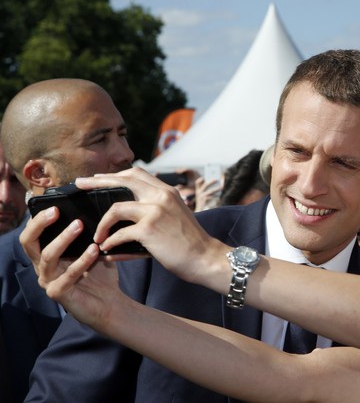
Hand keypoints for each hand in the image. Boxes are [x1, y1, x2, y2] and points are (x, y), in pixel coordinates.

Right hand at [19, 207, 122, 329]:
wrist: (110, 302)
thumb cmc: (99, 273)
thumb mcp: (93, 248)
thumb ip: (89, 234)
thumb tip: (94, 209)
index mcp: (46, 255)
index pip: (31, 233)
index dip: (37, 218)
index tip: (52, 203)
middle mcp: (42, 267)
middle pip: (29, 242)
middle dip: (40, 224)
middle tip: (56, 211)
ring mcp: (48, 281)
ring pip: (47, 256)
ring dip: (63, 239)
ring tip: (79, 225)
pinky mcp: (58, 294)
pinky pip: (68, 275)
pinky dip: (82, 260)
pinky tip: (94, 250)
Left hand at [74, 167, 228, 284]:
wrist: (205, 258)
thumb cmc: (189, 242)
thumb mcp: (175, 217)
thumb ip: (154, 210)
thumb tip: (124, 215)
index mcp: (167, 191)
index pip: (136, 174)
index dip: (115, 175)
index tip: (98, 179)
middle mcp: (161, 196)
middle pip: (122, 181)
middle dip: (97, 182)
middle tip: (80, 185)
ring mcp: (155, 211)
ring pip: (115, 208)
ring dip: (102, 224)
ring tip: (97, 236)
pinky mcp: (149, 229)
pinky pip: (119, 234)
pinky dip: (110, 243)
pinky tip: (107, 250)